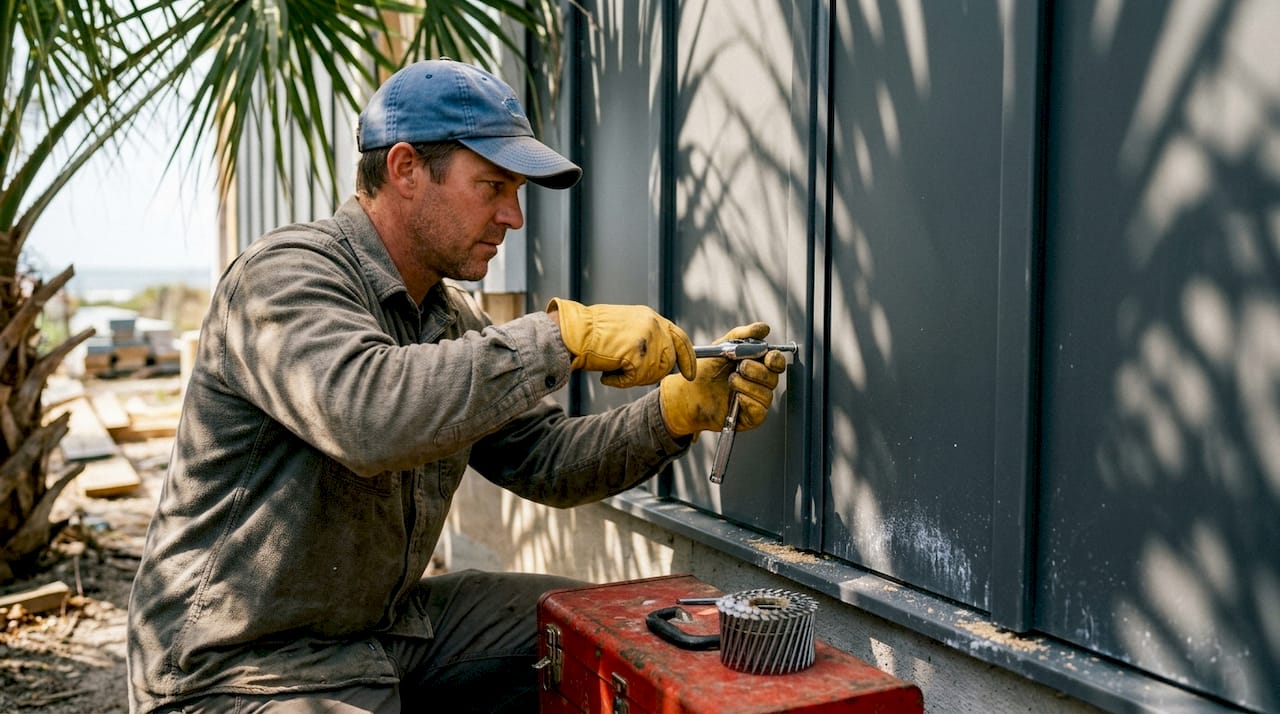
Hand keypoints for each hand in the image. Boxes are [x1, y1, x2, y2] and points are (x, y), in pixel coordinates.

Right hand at [547, 298, 695, 387]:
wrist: (573, 332)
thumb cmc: (591, 334)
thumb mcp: (625, 327)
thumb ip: (644, 338)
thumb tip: (656, 357)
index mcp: (651, 316)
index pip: (679, 337)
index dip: (687, 358)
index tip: (689, 373)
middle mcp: (653, 324)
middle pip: (669, 360)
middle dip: (653, 373)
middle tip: (631, 375)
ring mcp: (647, 338)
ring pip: (654, 372)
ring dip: (634, 378)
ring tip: (614, 369)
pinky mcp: (637, 353)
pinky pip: (636, 379)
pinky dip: (620, 382)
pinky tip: (607, 374)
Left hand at [658, 322, 787, 436]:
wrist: (689, 392)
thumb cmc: (706, 371)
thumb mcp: (722, 346)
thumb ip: (742, 335)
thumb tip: (763, 328)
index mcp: (757, 365)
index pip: (776, 362)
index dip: (775, 359)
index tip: (767, 356)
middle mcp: (759, 383)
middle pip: (773, 378)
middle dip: (757, 371)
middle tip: (740, 367)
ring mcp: (756, 401)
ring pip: (766, 394)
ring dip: (746, 385)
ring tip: (730, 381)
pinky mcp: (750, 417)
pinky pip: (759, 411)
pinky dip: (748, 402)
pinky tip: (735, 397)